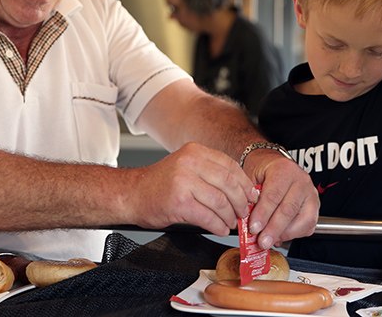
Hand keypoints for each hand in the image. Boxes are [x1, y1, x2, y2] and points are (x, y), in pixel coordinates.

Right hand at [130, 142, 256, 235]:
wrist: (131, 194)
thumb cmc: (159, 185)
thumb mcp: (186, 168)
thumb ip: (210, 174)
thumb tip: (241, 190)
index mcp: (194, 152)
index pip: (230, 166)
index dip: (244, 184)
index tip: (251, 196)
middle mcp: (190, 163)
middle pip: (229, 183)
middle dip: (240, 202)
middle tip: (243, 213)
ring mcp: (184, 182)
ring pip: (220, 201)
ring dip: (229, 216)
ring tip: (230, 223)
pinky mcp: (179, 202)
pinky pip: (208, 216)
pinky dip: (218, 225)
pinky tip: (219, 228)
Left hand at [244, 151, 318, 248]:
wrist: (274, 166)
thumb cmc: (262, 172)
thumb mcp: (251, 176)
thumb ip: (250, 197)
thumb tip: (245, 220)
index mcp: (284, 170)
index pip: (273, 195)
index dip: (263, 214)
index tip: (253, 228)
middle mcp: (301, 181)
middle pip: (289, 210)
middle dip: (273, 229)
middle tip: (262, 242)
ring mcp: (310, 194)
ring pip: (302, 220)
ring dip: (284, 234)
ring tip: (269, 241)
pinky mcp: (314, 207)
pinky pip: (308, 226)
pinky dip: (293, 235)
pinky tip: (279, 236)